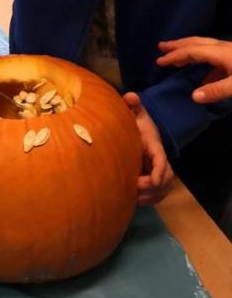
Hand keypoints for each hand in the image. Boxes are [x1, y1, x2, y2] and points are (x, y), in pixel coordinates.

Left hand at [123, 91, 173, 205]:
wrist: (141, 128)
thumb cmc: (136, 121)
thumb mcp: (135, 111)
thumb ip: (132, 104)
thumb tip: (130, 96)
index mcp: (154, 145)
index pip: (161, 159)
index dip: (158, 172)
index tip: (149, 182)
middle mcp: (160, 159)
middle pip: (167, 178)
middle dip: (154, 187)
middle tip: (135, 189)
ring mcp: (158, 169)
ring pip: (164, 188)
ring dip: (152, 196)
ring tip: (135, 198)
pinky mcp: (154, 177)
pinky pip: (160, 193)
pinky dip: (152, 200)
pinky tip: (138, 201)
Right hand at [158, 37, 231, 103]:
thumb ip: (215, 91)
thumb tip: (193, 97)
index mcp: (219, 52)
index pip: (191, 51)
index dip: (174, 56)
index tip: (159, 61)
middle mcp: (222, 47)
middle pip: (195, 43)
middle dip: (177, 45)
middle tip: (161, 47)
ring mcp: (230, 51)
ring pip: (205, 48)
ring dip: (189, 53)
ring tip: (177, 61)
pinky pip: (215, 58)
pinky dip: (204, 64)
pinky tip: (205, 79)